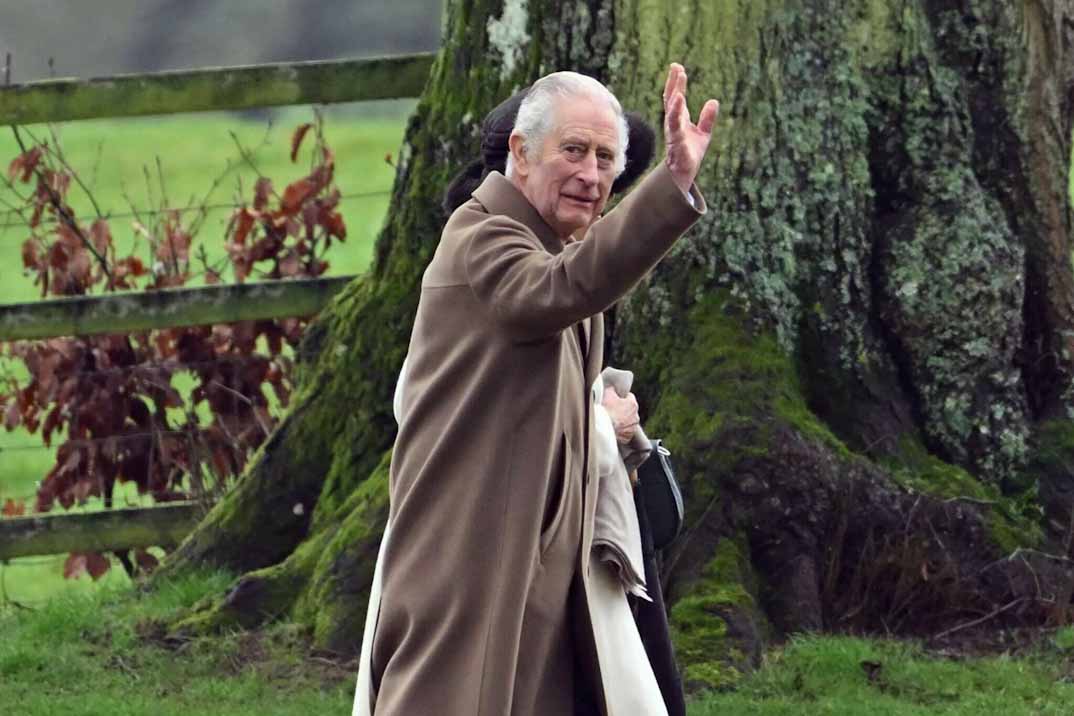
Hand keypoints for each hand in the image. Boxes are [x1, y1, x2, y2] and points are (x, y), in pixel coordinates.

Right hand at [602, 386, 639, 443]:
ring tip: (611, 420)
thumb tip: (612, 388)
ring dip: (622, 421)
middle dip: (622, 410)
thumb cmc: (606, 409)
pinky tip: (612, 428)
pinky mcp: (628, 437)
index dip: (621, 397)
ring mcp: (632, 428)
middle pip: (629, 410)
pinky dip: (620, 430)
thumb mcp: (608, 393)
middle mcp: (636, 416)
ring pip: (628, 422)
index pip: (629, 397)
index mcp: (633, 404)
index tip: (615, 399)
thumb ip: (612, 389)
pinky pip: (624, 432)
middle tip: (612, 410)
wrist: (603, 427)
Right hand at [662, 63, 719, 194]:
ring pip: (672, 108)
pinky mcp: (676, 140)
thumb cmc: (691, 154)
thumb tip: (713, 101)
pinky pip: (675, 123)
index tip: (677, 67)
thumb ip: (707, 118)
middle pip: (671, 98)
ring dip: (675, 92)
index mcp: (679, 119)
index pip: (675, 97)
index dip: (677, 82)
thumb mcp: (704, 133)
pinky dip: (675, 111)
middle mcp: (673, 122)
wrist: (686, 173)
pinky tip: (678, 98)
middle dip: (673, 82)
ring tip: (679, 77)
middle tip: (676, 66)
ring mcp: (673, 131)